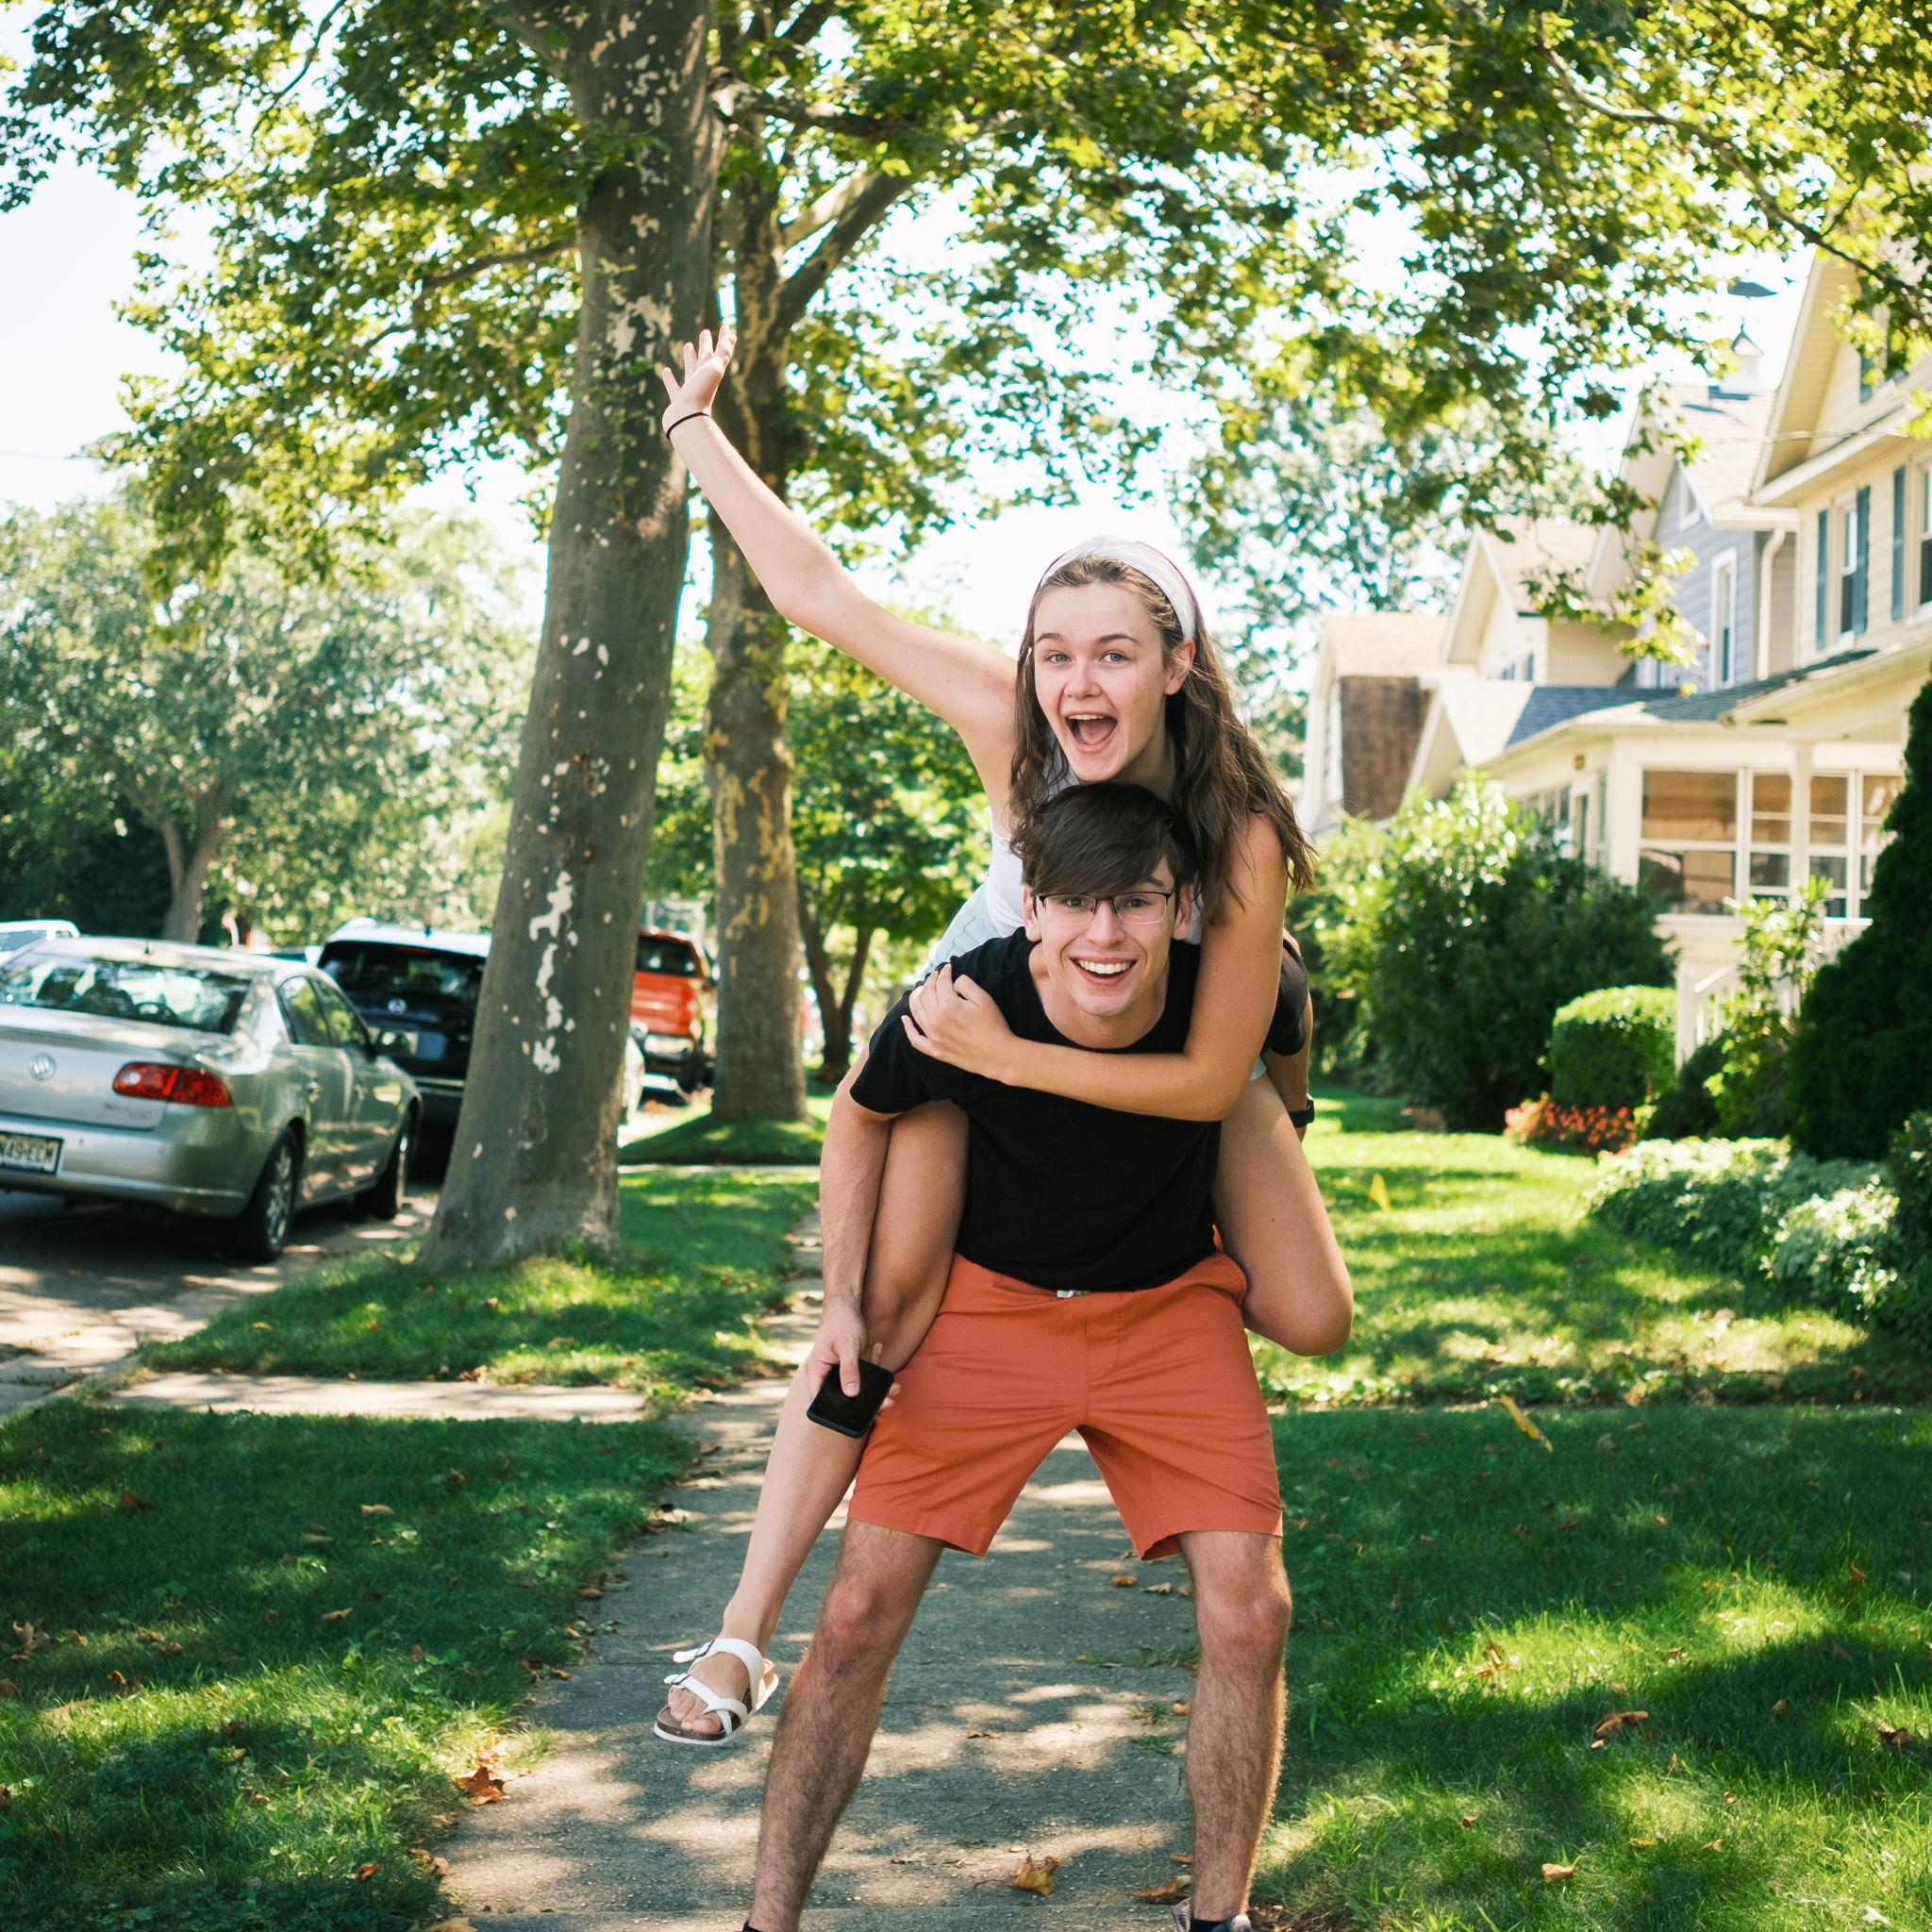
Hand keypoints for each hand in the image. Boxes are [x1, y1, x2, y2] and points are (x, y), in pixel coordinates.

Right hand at [654, 324, 735, 432]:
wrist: (687, 421)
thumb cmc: (700, 394)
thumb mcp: (714, 369)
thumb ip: (723, 354)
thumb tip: (731, 336)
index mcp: (712, 373)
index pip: (720, 352)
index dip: (724, 340)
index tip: (726, 327)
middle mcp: (702, 381)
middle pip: (705, 359)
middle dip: (706, 345)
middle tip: (705, 332)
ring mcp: (690, 391)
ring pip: (690, 370)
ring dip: (690, 358)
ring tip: (688, 345)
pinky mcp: (677, 401)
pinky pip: (674, 387)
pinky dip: (670, 379)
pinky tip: (665, 371)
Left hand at [901, 964, 1014, 1078]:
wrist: (998, 1056)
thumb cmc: (993, 1026)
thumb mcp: (984, 999)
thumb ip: (966, 984)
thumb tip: (953, 982)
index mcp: (949, 1005)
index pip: (941, 982)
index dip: (944, 972)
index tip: (947, 967)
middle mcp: (936, 1020)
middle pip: (925, 994)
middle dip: (930, 981)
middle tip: (935, 975)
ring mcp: (934, 1037)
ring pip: (916, 1011)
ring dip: (916, 997)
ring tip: (921, 989)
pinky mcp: (935, 1050)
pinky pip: (915, 1039)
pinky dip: (908, 1028)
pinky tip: (904, 1019)